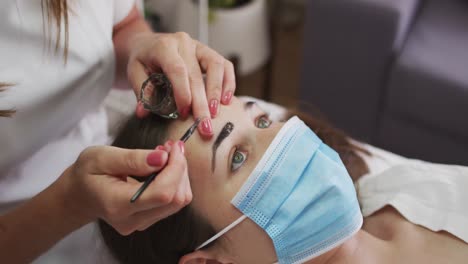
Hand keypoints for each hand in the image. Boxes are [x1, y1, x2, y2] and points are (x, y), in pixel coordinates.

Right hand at [59, 141, 190, 234]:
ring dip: (180, 174)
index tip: (173, 147)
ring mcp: (142, 223)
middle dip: (180, 169)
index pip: (162, 193)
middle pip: (175, 198)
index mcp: (118, 205)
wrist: (79, 195)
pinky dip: (175, 180)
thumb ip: (132, 159)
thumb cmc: (87, 173)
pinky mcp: (150, 219)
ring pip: (179, 200)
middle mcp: (133, 220)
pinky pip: (173, 201)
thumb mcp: (100, 157)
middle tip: (170, 146)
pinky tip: (163, 166)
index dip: (176, 168)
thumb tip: (162, 158)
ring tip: (165, 154)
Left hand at [127, 32, 235, 136]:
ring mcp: (199, 46)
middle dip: (201, 103)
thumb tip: (144, 112)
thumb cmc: (144, 61)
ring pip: (216, 66)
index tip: (183, 113)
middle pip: (196, 74)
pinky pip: (225, 66)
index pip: (176, 69)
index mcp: (163, 47)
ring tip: (215, 114)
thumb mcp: (135, 73)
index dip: (182, 92)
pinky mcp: (210, 53)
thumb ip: (142, 92)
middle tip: (204, 126)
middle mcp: (184, 43)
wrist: (149, 45)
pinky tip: (226, 101)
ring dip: (216, 92)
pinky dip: (228, 83)